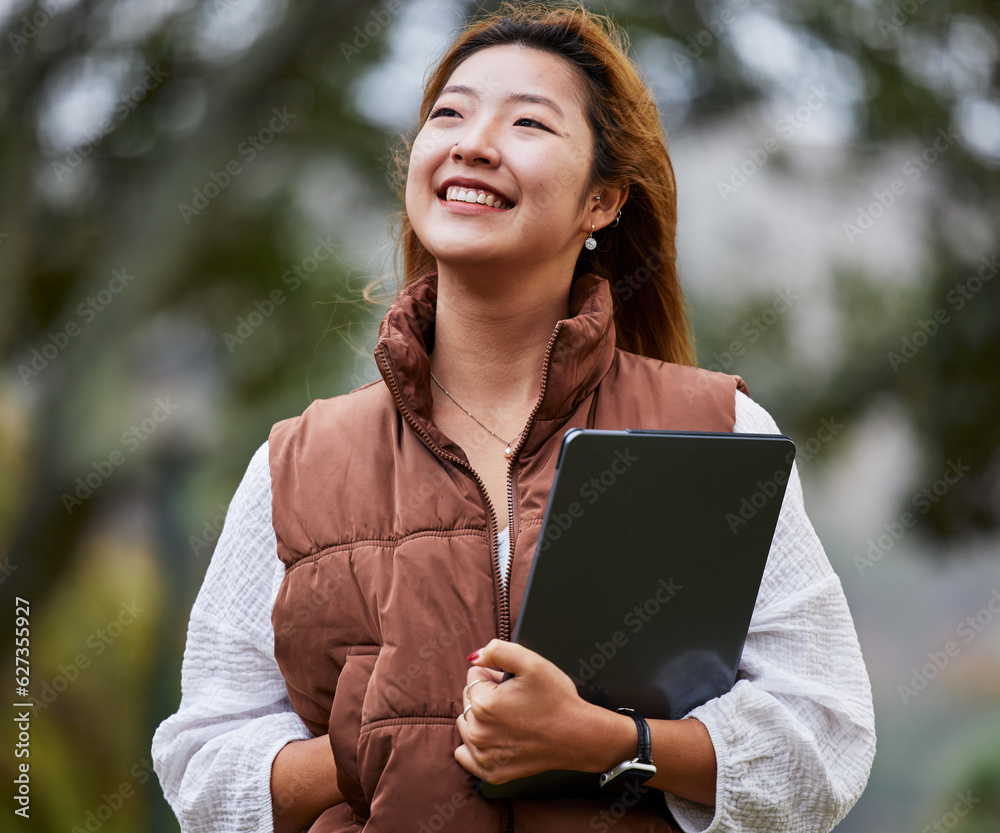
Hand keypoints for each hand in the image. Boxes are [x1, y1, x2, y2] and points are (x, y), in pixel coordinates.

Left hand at [455, 639, 619, 783]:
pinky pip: (466, 755)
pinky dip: (476, 746)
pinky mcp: (492, 772)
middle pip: (468, 699)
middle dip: (488, 694)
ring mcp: (483, 755)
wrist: (578, 736)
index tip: (514, 685)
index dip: (495, 675)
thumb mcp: (532, 662)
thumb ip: (498, 650)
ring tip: (512, 718)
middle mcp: (478, 732)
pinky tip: (495, 738)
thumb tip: (475, 656)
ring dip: (481, 717)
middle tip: (516, 700)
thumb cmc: (557, 700)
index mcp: (483, 703)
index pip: (474, 675)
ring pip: (467, 723)